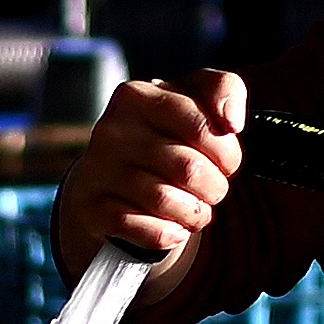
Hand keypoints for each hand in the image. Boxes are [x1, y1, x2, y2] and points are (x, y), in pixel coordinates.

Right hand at [56, 70, 244, 275]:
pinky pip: (145, 230)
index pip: (201, 127)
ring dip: (194, 214)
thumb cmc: (165, 131)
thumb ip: (224, 89)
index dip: (226, 152)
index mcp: (138, 96)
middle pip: (187, 168)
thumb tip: (231, 123)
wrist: (113, 171)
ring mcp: (98, 170)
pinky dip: (170, 234)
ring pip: (165, 201)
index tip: (226, 161)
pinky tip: (174, 227)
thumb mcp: (194, 98)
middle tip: (212, 189)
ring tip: (196, 210)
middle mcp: (112, 130)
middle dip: (214, 187)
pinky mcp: (92, 208)